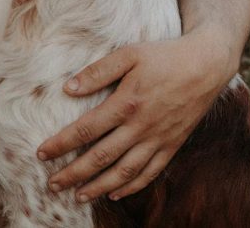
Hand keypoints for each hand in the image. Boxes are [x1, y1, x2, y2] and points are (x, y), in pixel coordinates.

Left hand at [37, 31, 234, 201]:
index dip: (62, 144)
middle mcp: (142, 127)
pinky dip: (132, 186)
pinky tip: (115, 193)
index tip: (42, 154)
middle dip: (74, 173)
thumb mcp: (129, 54)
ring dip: (99, 186)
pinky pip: (150, 172)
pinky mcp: (172, 144)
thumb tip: (68, 88)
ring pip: (125, 171)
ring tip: (77, 196)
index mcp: (127, 103)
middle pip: (101, 157)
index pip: (86, 130)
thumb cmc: (164, 55)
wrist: (207, 64)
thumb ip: (98, 71)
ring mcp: (159, 139)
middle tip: (52, 184)